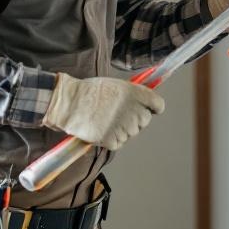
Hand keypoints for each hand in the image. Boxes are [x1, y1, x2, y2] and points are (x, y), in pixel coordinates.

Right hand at [42, 73, 165, 150]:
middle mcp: (133, 111)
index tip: (150, 109)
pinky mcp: (112, 140)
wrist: (70, 103)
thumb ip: (133, 95)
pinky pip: (118, 143)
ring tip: (104, 119)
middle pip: (145, 121)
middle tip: (117, 114)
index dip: (153, 108)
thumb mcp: (117, 85)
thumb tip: (143, 103)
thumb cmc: (90, 92)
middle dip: (135, 119)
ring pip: (131, 133)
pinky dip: (110, 139)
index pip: (158, 105)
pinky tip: (100, 128)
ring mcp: (124, 127)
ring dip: (121, 129)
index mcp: (136, 94)